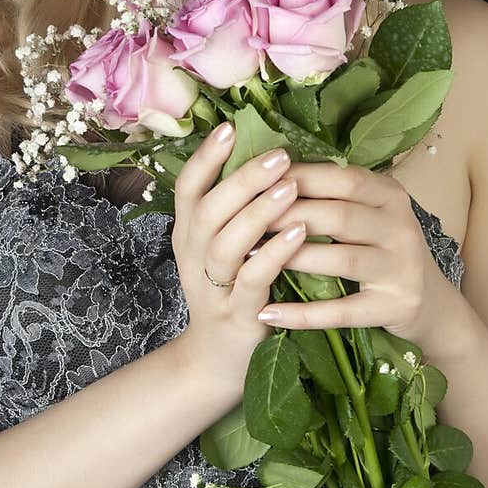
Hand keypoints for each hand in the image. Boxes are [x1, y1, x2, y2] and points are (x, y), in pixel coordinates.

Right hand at [170, 123, 308, 396]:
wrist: (219, 360)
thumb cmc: (231, 288)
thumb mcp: (222, 246)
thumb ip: (234, 207)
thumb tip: (263, 152)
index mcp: (188, 233)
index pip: (188, 187)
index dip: (206, 157)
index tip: (230, 128)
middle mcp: (193, 256)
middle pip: (208, 209)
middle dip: (243, 179)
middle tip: (278, 155)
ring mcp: (213, 286)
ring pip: (227, 243)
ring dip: (259, 212)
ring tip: (290, 187)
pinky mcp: (237, 313)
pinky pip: (254, 279)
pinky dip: (276, 253)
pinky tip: (299, 232)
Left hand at [255, 160, 456, 346]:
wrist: (430, 302)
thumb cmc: (382, 248)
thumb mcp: (368, 212)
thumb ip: (331, 193)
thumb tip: (268, 170)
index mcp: (390, 195)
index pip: (342, 178)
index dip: (298, 178)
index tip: (255, 181)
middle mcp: (401, 227)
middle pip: (338, 217)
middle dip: (286, 217)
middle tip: (243, 221)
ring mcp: (402, 269)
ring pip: (340, 260)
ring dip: (290, 259)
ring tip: (247, 258)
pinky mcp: (395, 307)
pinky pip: (342, 311)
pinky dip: (303, 313)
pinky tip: (267, 313)